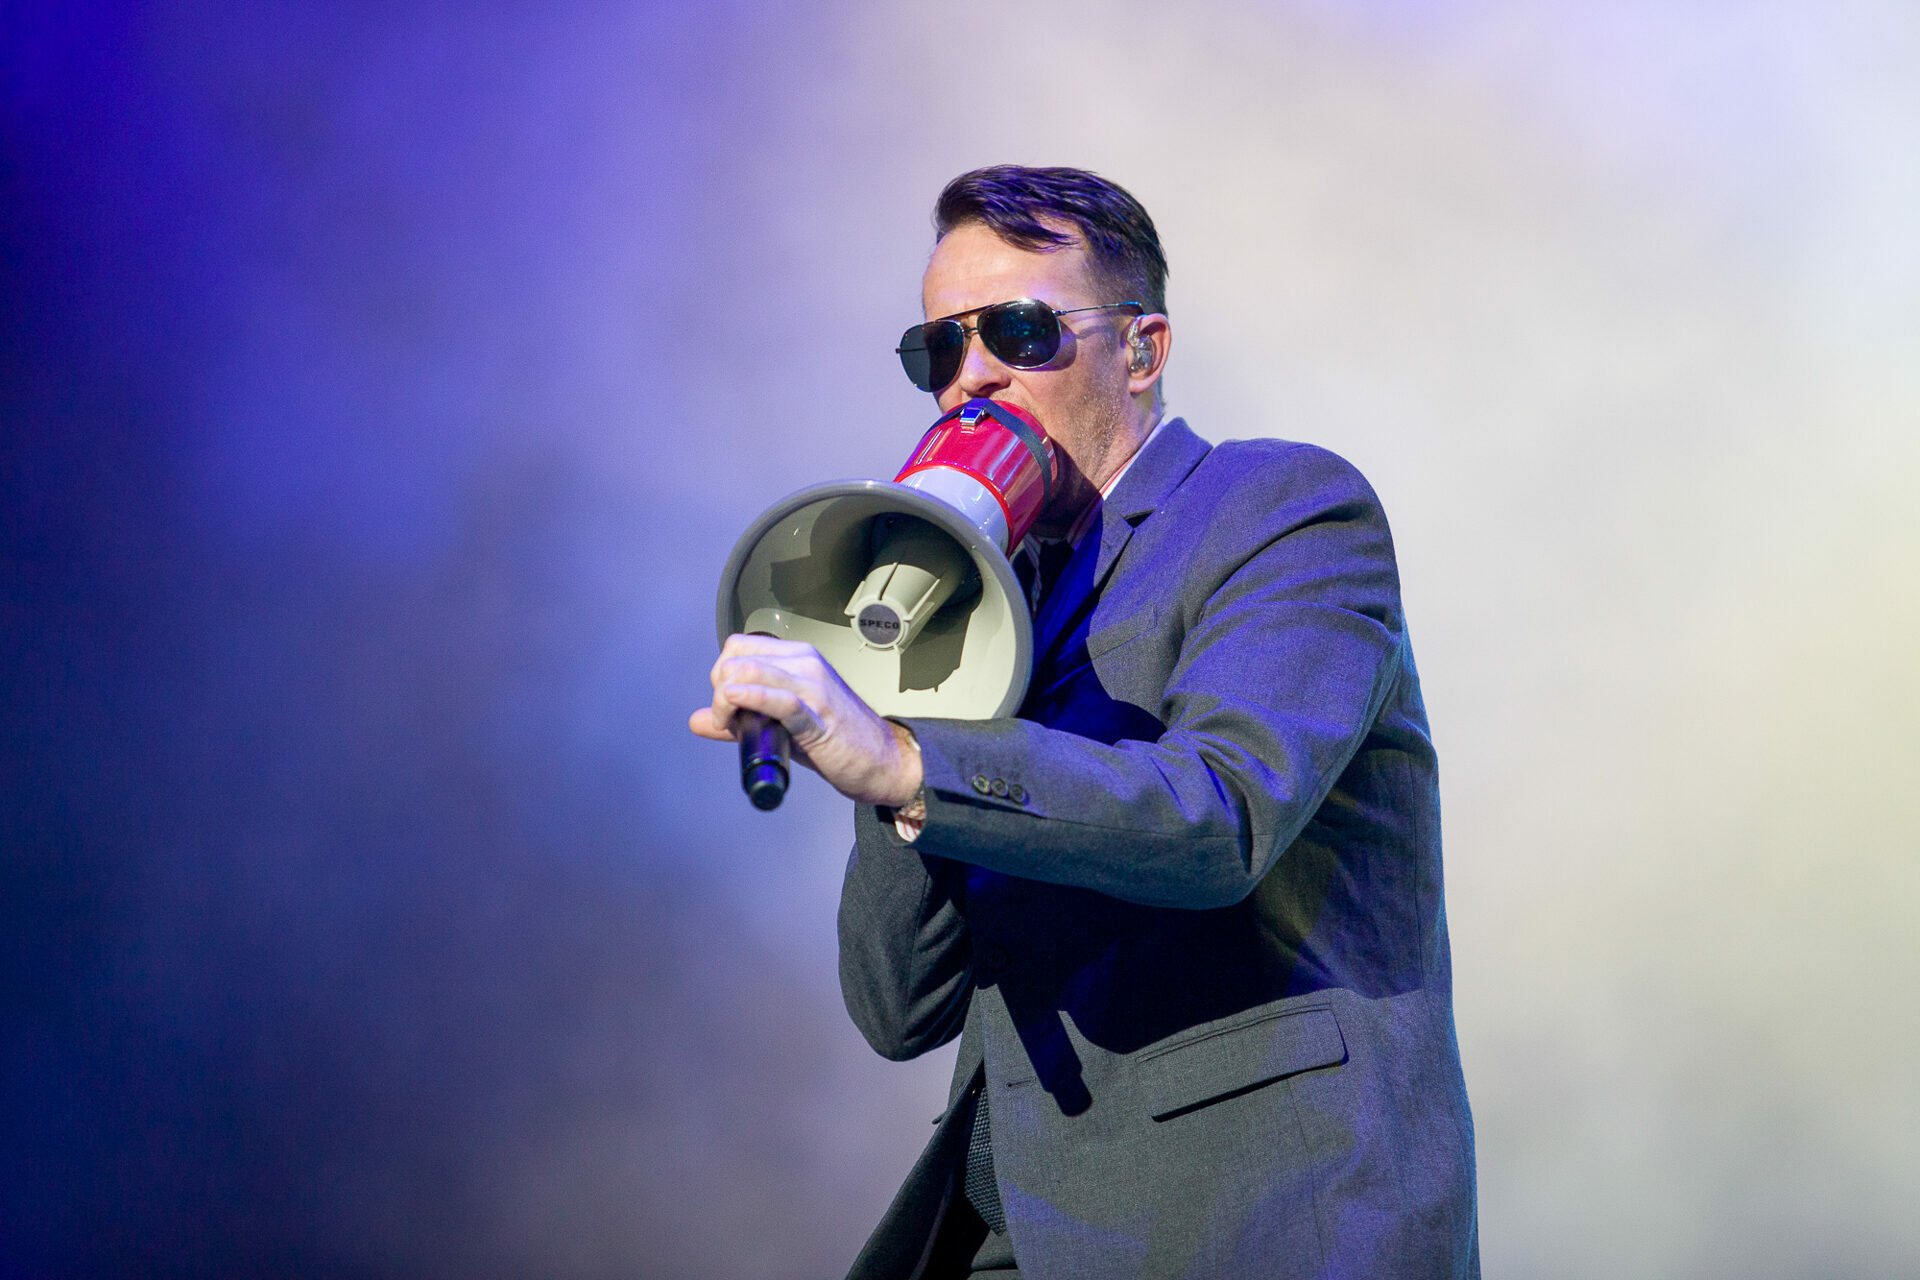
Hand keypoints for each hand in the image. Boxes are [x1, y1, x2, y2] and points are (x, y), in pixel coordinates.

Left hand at [689, 634, 923, 807]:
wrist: (883, 761)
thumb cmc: (837, 742)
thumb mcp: (783, 723)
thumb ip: (741, 718)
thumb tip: (697, 720)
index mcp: (799, 658)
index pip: (738, 647)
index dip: (720, 675)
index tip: (726, 706)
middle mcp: (805, 662)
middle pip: (735, 657)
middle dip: (718, 689)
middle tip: (728, 719)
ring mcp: (812, 685)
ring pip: (748, 672)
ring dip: (724, 701)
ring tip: (733, 725)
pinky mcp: (816, 714)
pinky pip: (775, 698)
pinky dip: (747, 701)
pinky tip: (738, 713)